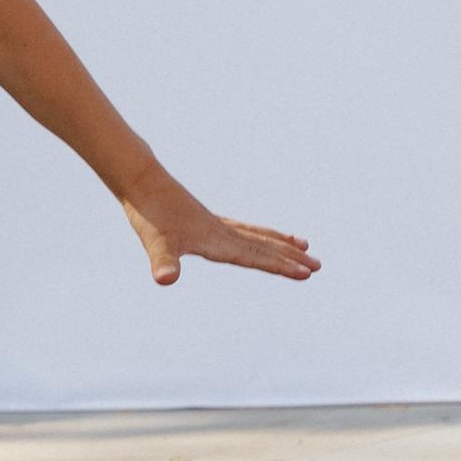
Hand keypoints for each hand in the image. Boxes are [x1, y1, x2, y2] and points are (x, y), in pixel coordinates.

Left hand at [124, 175, 319, 287]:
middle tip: (319, 266)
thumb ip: (162, 262)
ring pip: (256, 235)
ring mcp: (216, 223)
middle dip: (290, 258)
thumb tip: (165, 279)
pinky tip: (256, 236)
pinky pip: (241, 229)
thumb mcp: (154, 243)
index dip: (281, 266)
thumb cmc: (148, 214)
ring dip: (280, 243)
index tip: (308, 273)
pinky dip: (257, 233)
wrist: (140, 180)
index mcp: (217, 241)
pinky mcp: (205, 220)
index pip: (256, 257)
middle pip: (263, 246)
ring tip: (304, 245)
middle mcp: (222, 231)